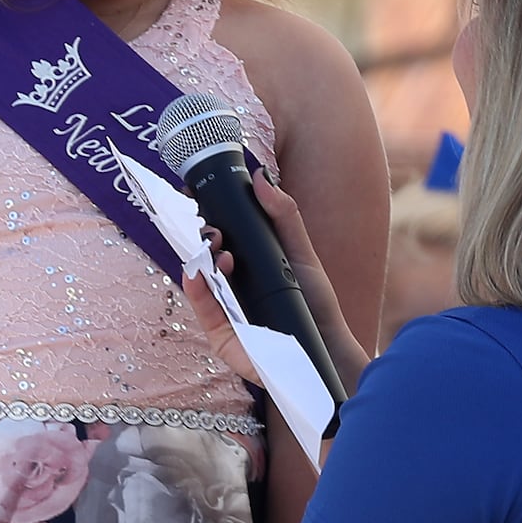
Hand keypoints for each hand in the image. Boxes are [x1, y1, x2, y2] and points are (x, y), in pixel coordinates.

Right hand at [183, 169, 369, 393]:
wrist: (328, 345)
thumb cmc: (313, 301)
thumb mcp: (298, 250)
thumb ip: (281, 214)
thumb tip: (260, 177)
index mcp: (241, 267)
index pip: (213, 241)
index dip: (201, 222)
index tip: (193, 200)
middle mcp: (227, 288)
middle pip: (201, 260)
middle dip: (200, 240)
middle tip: (211, 229)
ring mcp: (222, 313)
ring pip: (199, 284)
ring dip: (200, 262)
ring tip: (216, 248)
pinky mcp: (222, 339)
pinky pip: (203, 314)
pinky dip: (197, 292)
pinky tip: (198, 274)